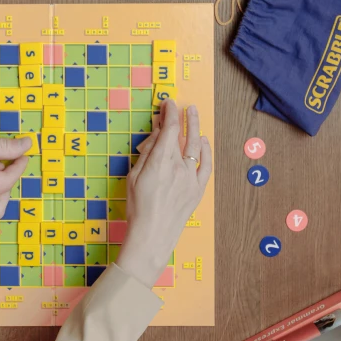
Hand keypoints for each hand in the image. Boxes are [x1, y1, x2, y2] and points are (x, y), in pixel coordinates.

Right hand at [117, 100, 211, 287]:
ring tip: (194, 116)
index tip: (168, 104)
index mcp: (160, 162)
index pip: (169, 129)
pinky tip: (203, 142)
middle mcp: (178, 167)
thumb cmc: (137, 208)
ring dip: (196, 129)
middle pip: (185, 135)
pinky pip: (206, 166)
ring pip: (197, 147)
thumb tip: (156, 134)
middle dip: (185, 117)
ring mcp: (191, 179)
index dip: (169, 113)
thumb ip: (147, 153)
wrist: (151, 236)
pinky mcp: (197, 190)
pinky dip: (206, 151)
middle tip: (183, 106)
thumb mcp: (134, 175)